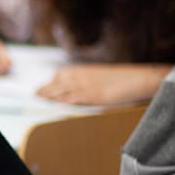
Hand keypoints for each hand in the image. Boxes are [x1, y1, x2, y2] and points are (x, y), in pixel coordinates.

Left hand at [35, 63, 166, 104]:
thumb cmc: (123, 79)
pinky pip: (78, 97)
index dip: (51, 82)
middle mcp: (85, 76)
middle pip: (60, 82)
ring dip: (51, 94)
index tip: (41, 88)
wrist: (140, 78)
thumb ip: (89, 81)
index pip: (62, 75)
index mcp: (86, 71)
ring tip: (40, 99)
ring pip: (65, 89)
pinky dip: (67, 100)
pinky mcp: (97, 94)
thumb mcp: (102, 77)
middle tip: (35, 95)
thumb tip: (78, 89)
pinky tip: (58, 103)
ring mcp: (90, 85)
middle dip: (46, 88)